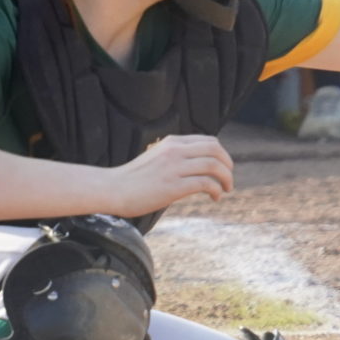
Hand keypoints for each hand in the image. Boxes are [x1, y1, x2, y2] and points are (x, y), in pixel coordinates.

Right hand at [108, 133, 235, 215]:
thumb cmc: (132, 178)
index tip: (223, 168)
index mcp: (172, 142)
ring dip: (226, 179)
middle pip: (216, 151)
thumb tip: (197, 167)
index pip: (209, 142)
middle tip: (228, 179)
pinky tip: (215, 197)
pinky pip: (206, 183)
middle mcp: (175, 151)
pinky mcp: (173, 186)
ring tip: (226, 189)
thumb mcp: (157, 158)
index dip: (222, 155)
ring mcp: (174, 168)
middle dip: (228, 165)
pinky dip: (216, 190)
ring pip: (214, 166)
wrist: (111, 189)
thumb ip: (175, 157)